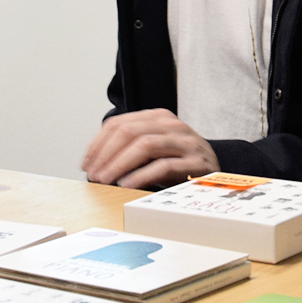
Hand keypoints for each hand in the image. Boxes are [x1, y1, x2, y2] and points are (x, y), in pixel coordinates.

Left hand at [82, 108, 218, 188]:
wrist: (215, 171)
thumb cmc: (178, 162)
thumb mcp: (153, 148)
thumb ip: (128, 148)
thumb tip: (93, 163)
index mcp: (157, 117)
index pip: (119, 124)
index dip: (97, 144)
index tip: (86, 164)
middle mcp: (172, 125)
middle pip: (129, 132)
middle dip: (105, 154)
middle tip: (92, 175)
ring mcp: (186, 142)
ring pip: (145, 145)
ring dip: (119, 164)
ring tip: (104, 180)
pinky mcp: (196, 163)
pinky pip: (164, 166)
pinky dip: (141, 175)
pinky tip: (126, 184)